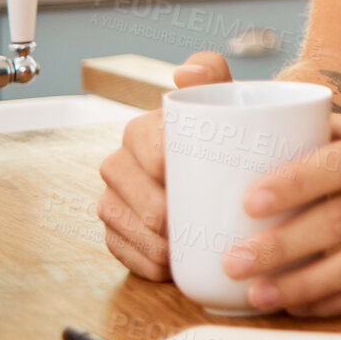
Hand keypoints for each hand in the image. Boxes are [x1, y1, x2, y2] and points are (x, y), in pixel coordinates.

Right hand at [96, 51, 231, 279]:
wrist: (225, 164)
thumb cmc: (223, 132)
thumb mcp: (223, 99)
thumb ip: (210, 72)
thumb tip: (185, 72)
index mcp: (140, 131)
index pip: (143, 146)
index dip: (159, 164)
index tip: (181, 176)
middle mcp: (120, 164)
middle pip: (129, 191)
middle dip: (155, 211)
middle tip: (187, 222)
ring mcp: (115, 200)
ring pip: (121, 223)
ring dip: (149, 241)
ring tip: (180, 248)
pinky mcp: (117, 232)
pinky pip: (121, 251)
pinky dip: (144, 262)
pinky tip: (167, 267)